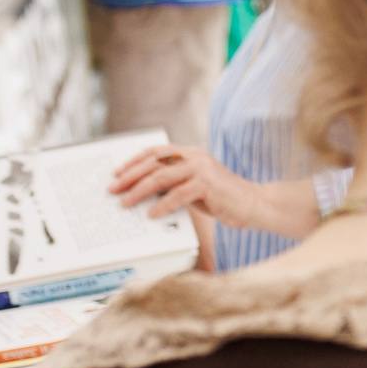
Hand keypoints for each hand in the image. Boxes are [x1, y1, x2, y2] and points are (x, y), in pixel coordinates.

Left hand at [109, 145, 261, 227]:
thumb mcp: (193, 187)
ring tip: (125, 203)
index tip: (116, 174)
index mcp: (190, 153)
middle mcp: (195, 157)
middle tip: (112, 190)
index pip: (154, 152)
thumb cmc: (222, 199)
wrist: (254, 204)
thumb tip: (141, 190)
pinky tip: (152, 215)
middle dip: (129, 177)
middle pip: (153, 163)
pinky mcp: (208, 184)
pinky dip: (162, 205)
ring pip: (161, 177)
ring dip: (139, 192)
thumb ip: (173, 183)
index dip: (132, 161)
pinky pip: (178, 194)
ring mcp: (202, 169)